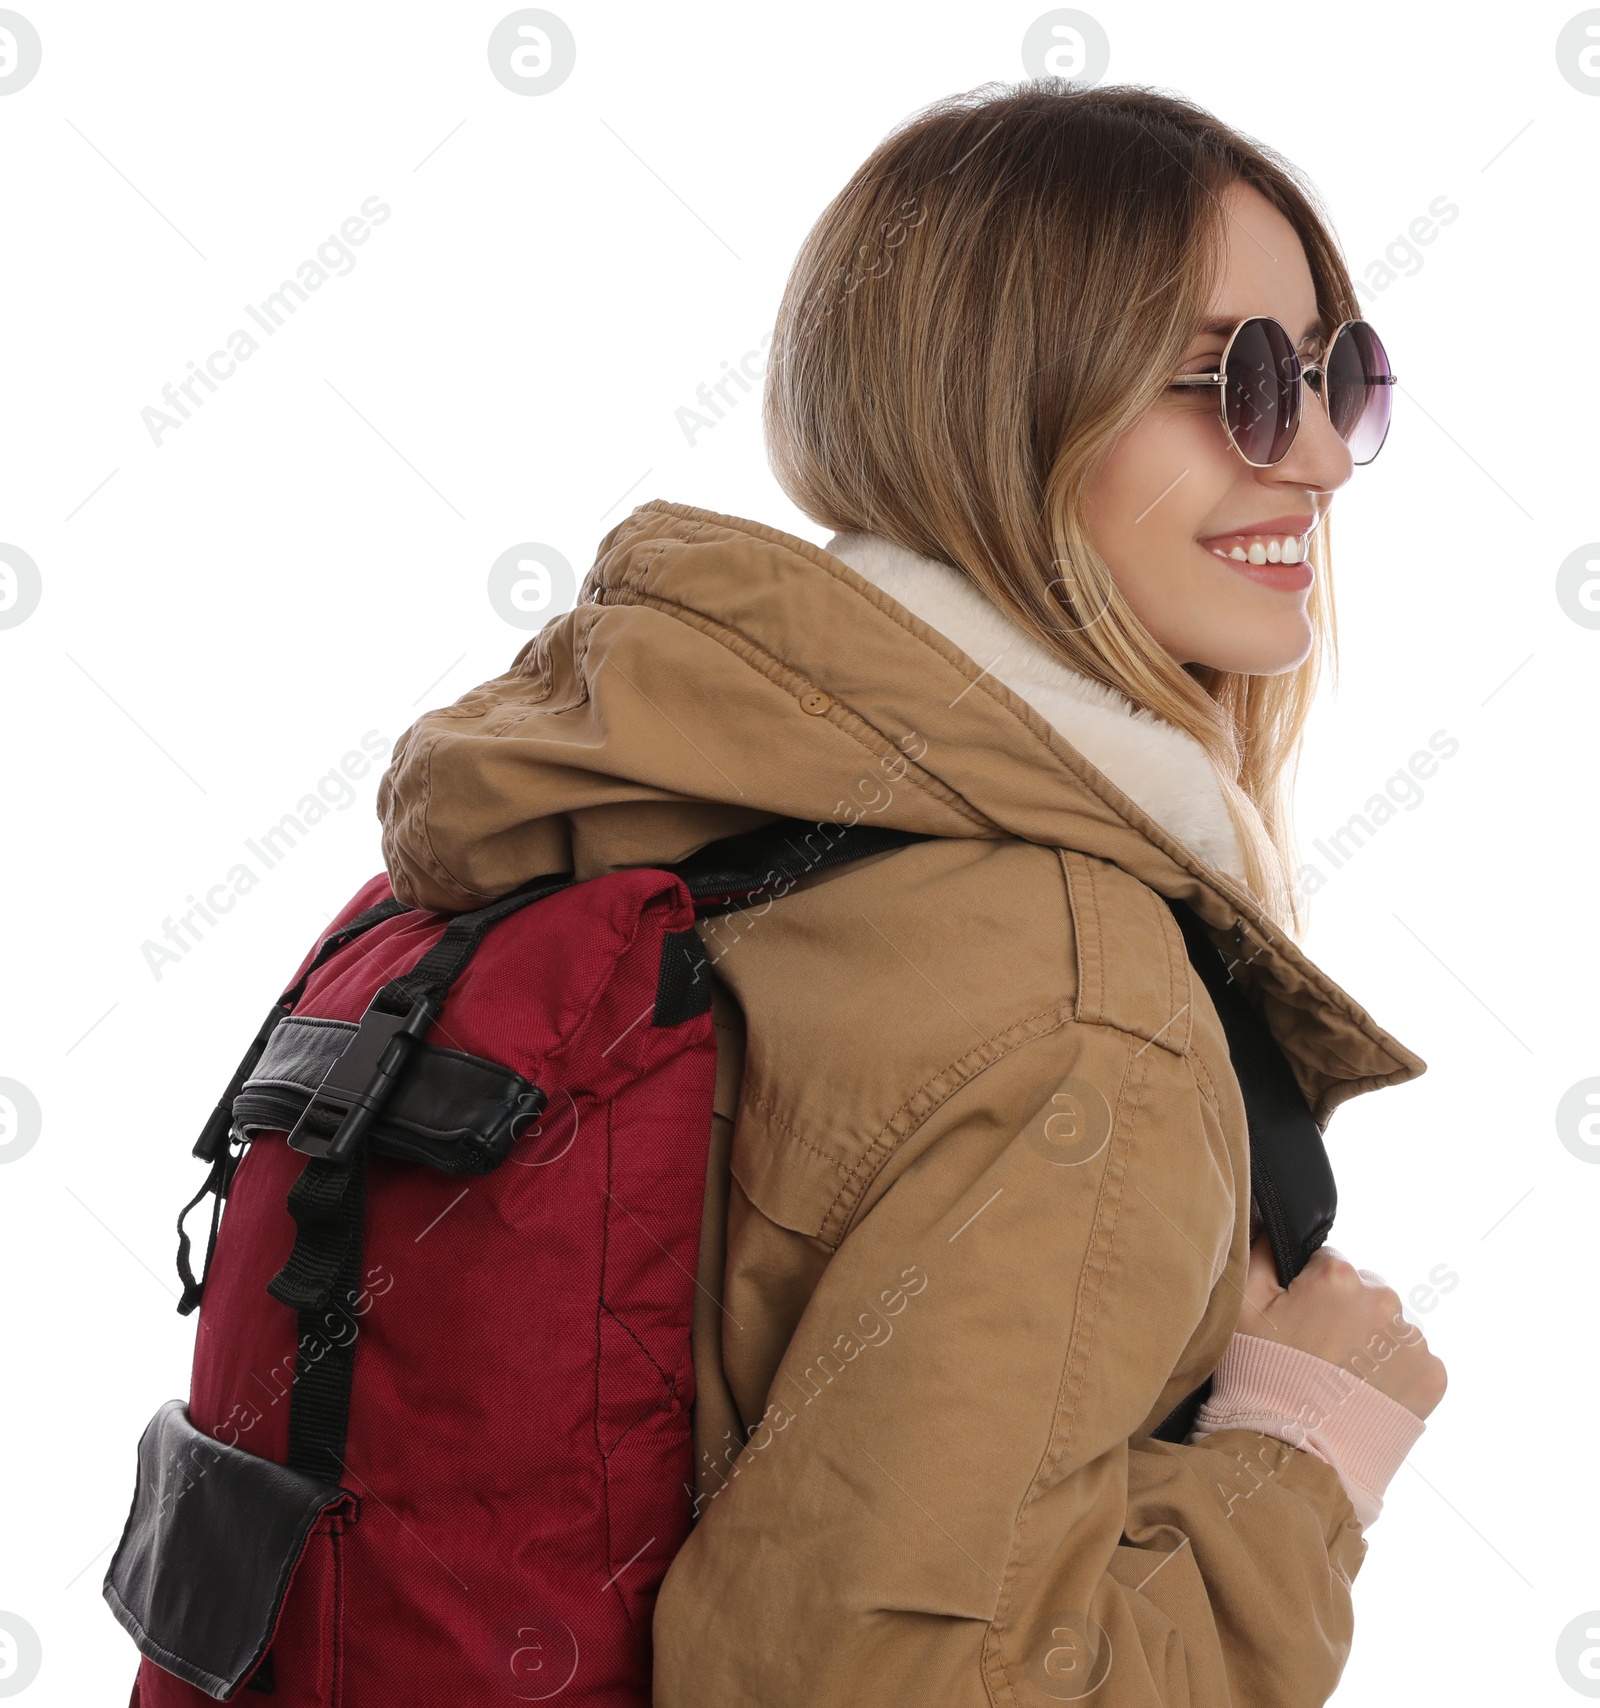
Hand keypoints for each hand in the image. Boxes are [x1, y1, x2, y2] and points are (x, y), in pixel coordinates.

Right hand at [1239, 1235, 1447, 1420]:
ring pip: (1389, 1327)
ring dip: (1371, 1343)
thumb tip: (1272, 1225)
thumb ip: (1261, 1253)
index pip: (1328, 1262)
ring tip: (1341, 1380)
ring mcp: (1415, 1340)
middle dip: (1344, 1313)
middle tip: (1317, 1353)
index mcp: (1339, 1275)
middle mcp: (1386, 1299)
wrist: (1298, 1456)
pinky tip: (1365, 1394)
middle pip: (1364, 1291)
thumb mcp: (1243, 1308)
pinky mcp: (1434, 1376)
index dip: (1307, 1290)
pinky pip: (1413, 1361)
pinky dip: (1394, 1373)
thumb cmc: (1262, 1378)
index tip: (1297, 1322)